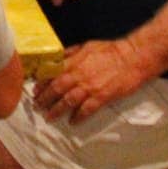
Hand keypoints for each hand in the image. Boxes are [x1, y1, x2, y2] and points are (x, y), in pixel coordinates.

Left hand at [33, 39, 147, 123]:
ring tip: (49, 117)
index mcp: (75, 62)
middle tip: (37, 106)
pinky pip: (86, 110)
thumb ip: (71, 53)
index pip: (52, 74)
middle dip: (44, 99)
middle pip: (57, 89)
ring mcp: (90, 87)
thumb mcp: (87, 46)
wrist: (133, 57)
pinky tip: (72, 122)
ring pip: (68, 101)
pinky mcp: (102, 97)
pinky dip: (78, 117)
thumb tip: (58, 59)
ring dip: (56, 110)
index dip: (42, 83)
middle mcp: (79, 75)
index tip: (35, 90)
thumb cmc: (111, 50)